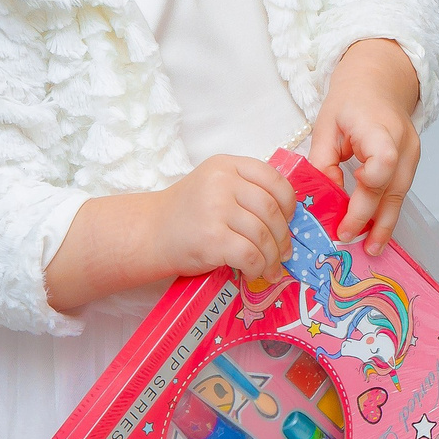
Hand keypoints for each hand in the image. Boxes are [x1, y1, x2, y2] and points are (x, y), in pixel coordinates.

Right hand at [44, 155, 294, 310]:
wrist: (149, 234)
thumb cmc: (187, 214)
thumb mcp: (215, 187)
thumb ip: (246, 191)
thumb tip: (290, 218)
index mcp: (226, 165)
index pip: (273, 178)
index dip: (288, 203)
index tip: (288, 219)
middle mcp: (222, 182)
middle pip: (271, 209)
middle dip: (283, 235)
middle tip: (284, 252)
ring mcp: (215, 209)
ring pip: (263, 235)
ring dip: (272, 257)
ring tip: (271, 268)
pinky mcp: (212, 239)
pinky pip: (250, 255)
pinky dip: (258, 268)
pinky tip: (255, 274)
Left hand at [309, 39, 421, 249]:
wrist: (378, 81)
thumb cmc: (348, 102)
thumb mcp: (325, 125)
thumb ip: (323, 162)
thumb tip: (325, 198)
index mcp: (378, 126)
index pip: (383, 160)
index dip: (370, 184)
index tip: (348, 204)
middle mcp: (402, 142)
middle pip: (393, 186)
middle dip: (372, 218)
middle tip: (348, 239)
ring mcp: (412, 153)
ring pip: (401, 194)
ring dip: (385, 223)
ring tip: (371, 248)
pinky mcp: (411, 163)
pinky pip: (400, 192)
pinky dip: (387, 212)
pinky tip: (376, 232)